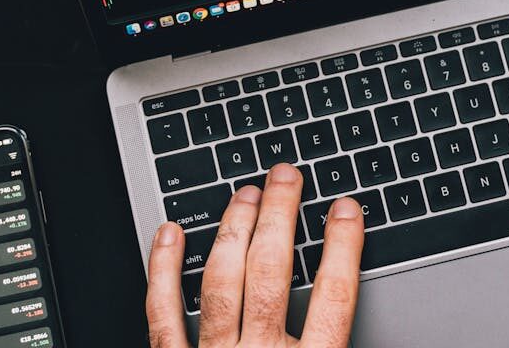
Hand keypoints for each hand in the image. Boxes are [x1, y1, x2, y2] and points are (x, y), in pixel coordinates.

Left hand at [145, 163, 364, 347]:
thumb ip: (332, 339)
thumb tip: (345, 300)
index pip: (333, 296)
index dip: (341, 247)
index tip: (344, 210)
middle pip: (272, 273)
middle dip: (278, 217)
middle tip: (283, 178)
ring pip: (223, 283)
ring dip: (234, 231)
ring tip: (244, 195)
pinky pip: (165, 315)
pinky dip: (163, 271)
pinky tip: (170, 234)